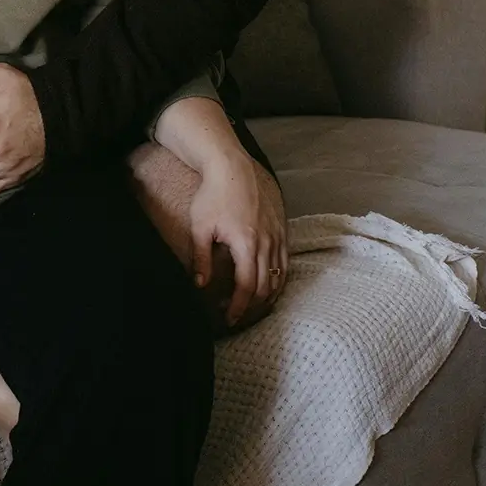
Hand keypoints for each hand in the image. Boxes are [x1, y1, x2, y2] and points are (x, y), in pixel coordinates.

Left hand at [190, 149, 287, 326]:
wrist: (231, 166)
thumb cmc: (212, 195)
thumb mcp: (200, 227)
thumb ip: (202, 258)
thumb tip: (200, 285)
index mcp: (246, 244)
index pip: (247, 287)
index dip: (238, 307)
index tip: (229, 318)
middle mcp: (266, 242)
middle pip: (266, 285)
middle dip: (253, 306)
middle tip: (239, 315)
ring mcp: (277, 234)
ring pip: (279, 275)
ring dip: (269, 295)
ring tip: (254, 306)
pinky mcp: (281, 227)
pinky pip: (285, 260)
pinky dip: (279, 277)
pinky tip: (270, 284)